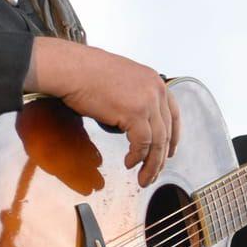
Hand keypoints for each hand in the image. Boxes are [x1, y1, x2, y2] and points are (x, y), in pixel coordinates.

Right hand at [25, 37, 180, 186]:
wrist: (72, 69)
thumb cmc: (87, 73)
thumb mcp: (122, 80)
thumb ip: (135, 97)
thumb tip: (135, 119)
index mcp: (154, 81)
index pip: (174, 114)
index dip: (174, 137)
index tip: (170, 152)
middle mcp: (156, 90)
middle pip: (167, 131)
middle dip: (161, 157)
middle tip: (154, 173)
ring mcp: (147, 101)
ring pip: (157, 142)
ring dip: (151, 165)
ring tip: (143, 178)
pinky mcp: (135, 113)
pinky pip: (142, 144)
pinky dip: (137, 157)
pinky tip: (129, 163)